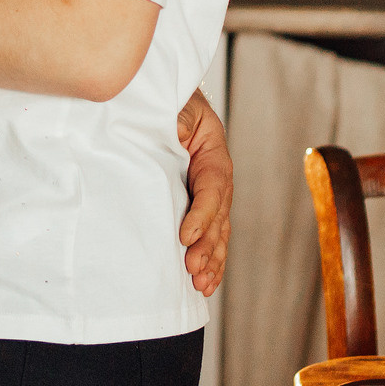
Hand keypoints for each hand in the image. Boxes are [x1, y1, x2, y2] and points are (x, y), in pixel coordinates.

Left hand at [176, 88, 231, 297]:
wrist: (166, 101)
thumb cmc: (169, 102)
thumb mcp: (176, 106)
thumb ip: (178, 121)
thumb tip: (177, 136)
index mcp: (213, 154)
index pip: (213, 187)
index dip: (202, 214)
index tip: (185, 236)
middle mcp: (216, 178)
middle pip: (218, 216)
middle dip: (208, 246)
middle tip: (193, 269)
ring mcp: (209, 195)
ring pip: (217, 232)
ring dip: (211, 259)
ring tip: (201, 283)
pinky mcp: (197, 207)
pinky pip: (209, 236)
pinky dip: (209, 259)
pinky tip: (204, 282)